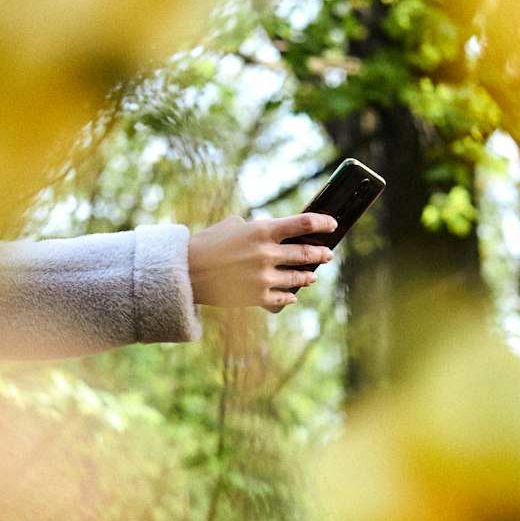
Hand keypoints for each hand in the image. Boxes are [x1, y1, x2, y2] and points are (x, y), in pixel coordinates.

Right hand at [188, 213, 336, 311]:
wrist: (187, 272)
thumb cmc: (209, 244)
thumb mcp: (234, 226)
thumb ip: (259, 229)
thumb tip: (280, 233)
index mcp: (262, 231)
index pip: (304, 223)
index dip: (323, 223)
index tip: (332, 225)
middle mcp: (267, 254)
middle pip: (307, 254)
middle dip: (321, 254)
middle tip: (327, 254)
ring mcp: (264, 278)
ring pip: (299, 278)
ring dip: (309, 276)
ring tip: (312, 275)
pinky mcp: (258, 298)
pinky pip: (284, 297)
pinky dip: (290, 295)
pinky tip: (293, 294)